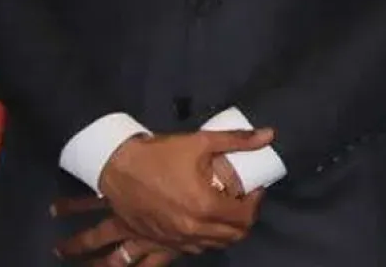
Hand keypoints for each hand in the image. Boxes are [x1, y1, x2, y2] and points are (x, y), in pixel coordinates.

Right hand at [93, 129, 272, 252]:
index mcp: (205, 206)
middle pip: (233, 236)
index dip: (255, 202)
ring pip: (213, 245)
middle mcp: (191, 229)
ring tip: (223, 209)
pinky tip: (202, 222)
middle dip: (244, 218)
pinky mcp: (159, 241)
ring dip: (224, 230)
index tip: (253, 188)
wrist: (116, 167)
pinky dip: (202, 239)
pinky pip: (190, 249)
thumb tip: (268, 135)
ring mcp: (174, 239)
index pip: (245, 216)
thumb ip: (238, 140)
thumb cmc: (159, 154)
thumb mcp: (201, 142)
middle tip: (242, 199)